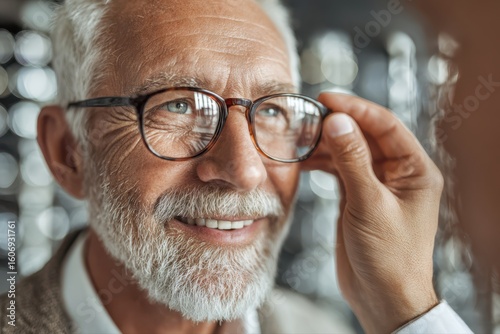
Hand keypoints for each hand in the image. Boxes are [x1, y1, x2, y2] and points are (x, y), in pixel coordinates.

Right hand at [301, 93, 442, 332]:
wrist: (382, 296)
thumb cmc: (389, 256)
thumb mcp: (369, 204)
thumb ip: (353, 161)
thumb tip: (338, 121)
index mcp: (415, 169)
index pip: (386, 125)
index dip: (356, 108)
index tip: (327, 98)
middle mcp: (398, 173)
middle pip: (365, 136)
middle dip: (337, 125)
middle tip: (307, 117)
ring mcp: (377, 185)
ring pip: (350, 152)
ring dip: (326, 144)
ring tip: (300, 138)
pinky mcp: (358, 197)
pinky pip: (340, 171)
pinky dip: (322, 164)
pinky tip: (304, 161)